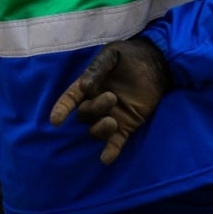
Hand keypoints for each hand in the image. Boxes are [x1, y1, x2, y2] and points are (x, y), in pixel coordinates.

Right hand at [49, 37, 171, 164]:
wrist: (156, 63)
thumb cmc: (130, 56)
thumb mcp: (112, 54)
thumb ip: (98, 68)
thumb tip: (84, 86)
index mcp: (89, 85)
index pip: (70, 99)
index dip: (62, 109)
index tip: (56, 121)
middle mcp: (96, 103)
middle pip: (85, 115)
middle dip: (94, 109)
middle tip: (112, 97)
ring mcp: (111, 116)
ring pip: (96, 130)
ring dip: (100, 130)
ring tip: (113, 121)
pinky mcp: (127, 126)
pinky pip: (115, 142)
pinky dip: (110, 152)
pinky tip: (106, 159)